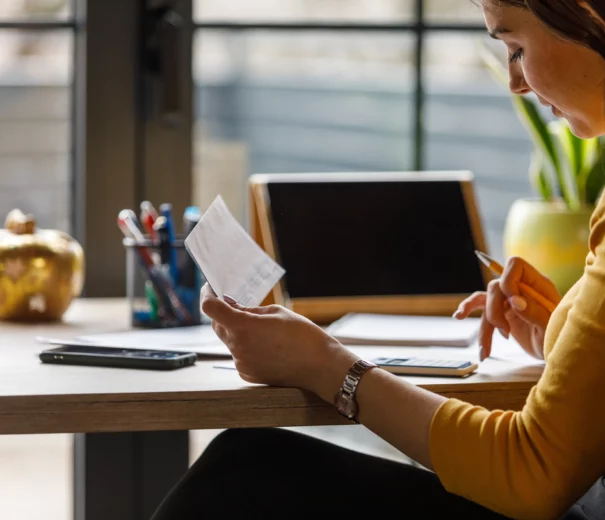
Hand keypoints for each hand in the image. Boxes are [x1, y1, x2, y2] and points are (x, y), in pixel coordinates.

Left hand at [200, 285, 356, 396]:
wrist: (319, 366)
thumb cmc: (302, 335)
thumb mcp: (276, 312)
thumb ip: (249, 310)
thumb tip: (231, 306)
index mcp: (243, 327)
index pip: (211, 308)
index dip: (208, 295)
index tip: (211, 289)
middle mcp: (237, 347)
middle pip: (218, 325)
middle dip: (223, 313)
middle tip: (234, 303)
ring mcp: (241, 363)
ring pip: (230, 341)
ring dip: (237, 331)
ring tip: (261, 328)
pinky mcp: (247, 374)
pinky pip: (239, 355)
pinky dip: (246, 346)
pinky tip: (266, 345)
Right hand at [453, 257, 560, 360]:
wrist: (556, 352)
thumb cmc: (557, 338)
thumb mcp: (551, 328)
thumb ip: (535, 313)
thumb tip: (515, 302)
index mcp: (537, 285)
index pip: (515, 266)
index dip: (508, 281)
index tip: (513, 305)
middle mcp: (521, 288)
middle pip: (495, 287)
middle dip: (494, 311)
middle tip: (505, 332)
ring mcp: (509, 300)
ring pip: (485, 301)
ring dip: (484, 323)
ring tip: (484, 344)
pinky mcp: (501, 312)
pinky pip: (481, 310)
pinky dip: (471, 316)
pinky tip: (458, 317)